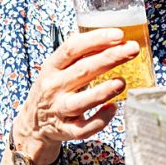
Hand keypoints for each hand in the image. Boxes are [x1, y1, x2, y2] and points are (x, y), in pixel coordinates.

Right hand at [11, 28, 137, 163]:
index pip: (72, 48)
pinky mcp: (66, 130)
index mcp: (52, 67)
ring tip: (122, 81)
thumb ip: (79, 54)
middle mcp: (54, 87)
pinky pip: (84, 128)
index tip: (119, 34)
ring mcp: (59, 110)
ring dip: (103, 91)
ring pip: (81, 102)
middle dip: (109, 58)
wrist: (33, 123)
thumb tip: (112, 37)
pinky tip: (113, 108)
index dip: (96, 39)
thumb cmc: (53, 88)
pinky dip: (99, 120)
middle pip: (82, 70)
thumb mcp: (57, 68)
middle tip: (132, 50)